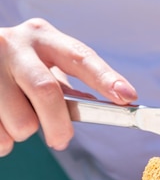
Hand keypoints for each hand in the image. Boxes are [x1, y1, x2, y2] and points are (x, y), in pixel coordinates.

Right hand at [0, 18, 136, 155]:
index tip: (128, 97)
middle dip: (58, 125)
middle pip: (46, 92)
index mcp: (43, 38)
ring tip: (19, 122)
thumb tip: (110, 105)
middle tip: (61, 140)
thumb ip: (71, 85)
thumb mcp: (44, 65)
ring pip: (20, 121)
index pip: (81, 58)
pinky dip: (4, 141)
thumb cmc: (18, 68)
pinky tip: (2, 127)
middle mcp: (14, 44)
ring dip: (24, 133)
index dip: (105, 79)